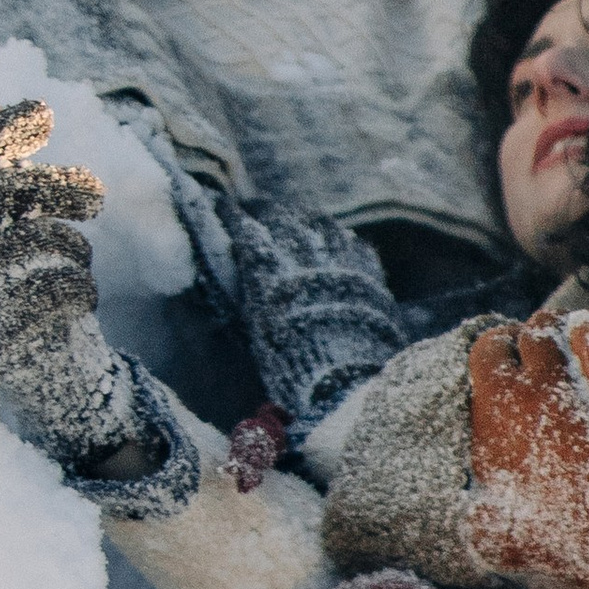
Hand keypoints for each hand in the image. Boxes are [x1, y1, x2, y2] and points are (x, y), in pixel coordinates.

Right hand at [0, 97, 107, 402]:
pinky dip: (79, 287)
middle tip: (99, 194)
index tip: (45, 111)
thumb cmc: (15, 287)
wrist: (37, 382)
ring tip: (81, 256)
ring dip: (69, 245)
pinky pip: (48, 294)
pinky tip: (84, 294)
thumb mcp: (3, 224)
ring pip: (23, 244)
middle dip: (50, 184)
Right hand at [215, 192, 406, 432]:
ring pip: (319, 223)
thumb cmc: (291, 368)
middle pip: (281, 218)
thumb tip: (245, 271)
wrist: (345, 385)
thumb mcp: (258, 332)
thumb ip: (252, 294)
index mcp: (268, 270)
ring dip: (304, 221)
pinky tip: (338, 242)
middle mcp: (302, 256)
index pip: (244, 227)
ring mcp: (338, 260)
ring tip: (298, 222)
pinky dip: (341, 240)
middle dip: (266, 212)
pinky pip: (353, 243)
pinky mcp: (368, 273)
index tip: (221, 204)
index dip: (231, 214)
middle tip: (257, 211)